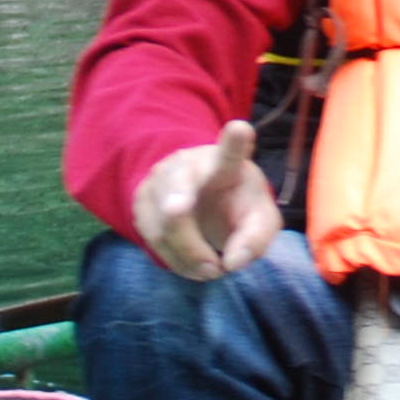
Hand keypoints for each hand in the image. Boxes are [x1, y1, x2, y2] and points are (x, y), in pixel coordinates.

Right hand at [131, 119, 280, 280]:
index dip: (234, 142)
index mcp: (225, 163)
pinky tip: (194, 267)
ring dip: (190, 257)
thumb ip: (255, 238)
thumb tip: (233, 262)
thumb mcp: (258, 220)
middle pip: (179, 184)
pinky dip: (176, 262)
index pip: (229, 151)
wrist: (200, 197)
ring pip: (164, 224)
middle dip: (178, 202)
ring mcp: (159, 181)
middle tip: (183, 219)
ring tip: (213, 270)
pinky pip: (153, 240)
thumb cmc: (235, 205)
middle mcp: (188, 165)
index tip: (240, 129)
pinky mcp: (141, 202)